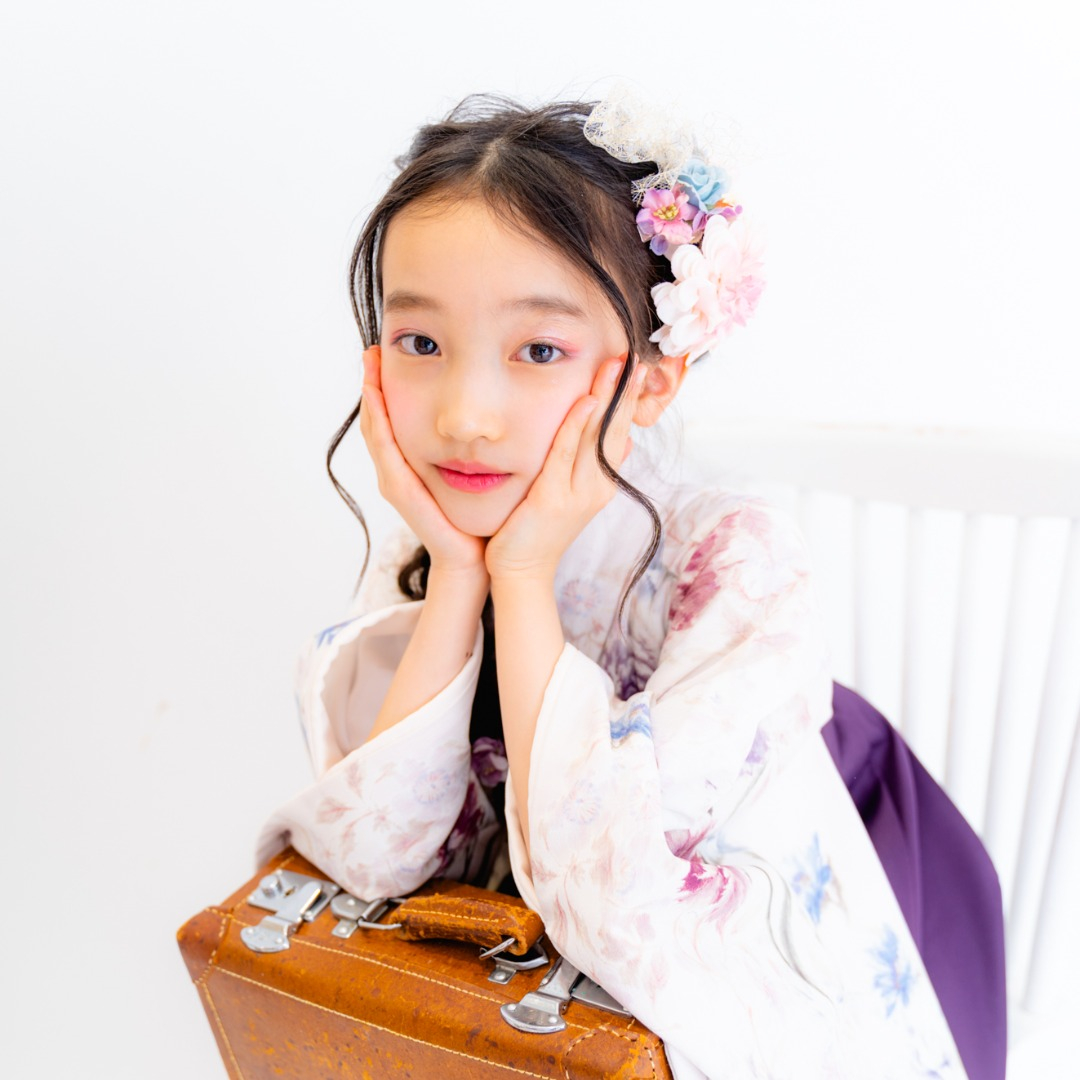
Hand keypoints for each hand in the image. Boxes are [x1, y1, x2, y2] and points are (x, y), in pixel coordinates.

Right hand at [360, 346, 488, 579]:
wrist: (476, 556)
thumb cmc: (477, 514)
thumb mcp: (472, 470)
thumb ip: (469, 445)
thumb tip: (485, 411)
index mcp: (410, 464)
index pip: (391, 418)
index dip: (386, 386)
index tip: (388, 351)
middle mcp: (396, 471)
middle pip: (376, 419)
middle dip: (372, 384)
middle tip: (373, 350)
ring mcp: (395, 481)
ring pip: (376, 431)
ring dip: (371, 397)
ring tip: (371, 365)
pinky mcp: (401, 492)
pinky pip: (386, 451)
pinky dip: (379, 425)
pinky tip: (377, 400)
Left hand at [484, 356, 645, 582]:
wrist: (520, 571)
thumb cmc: (537, 530)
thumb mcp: (571, 494)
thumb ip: (592, 466)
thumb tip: (625, 442)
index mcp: (602, 482)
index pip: (620, 431)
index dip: (628, 399)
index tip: (634, 367)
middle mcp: (598, 486)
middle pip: (616, 429)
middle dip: (624, 391)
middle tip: (632, 355)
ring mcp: (579, 494)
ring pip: (598, 437)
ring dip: (608, 398)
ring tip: (616, 365)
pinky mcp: (554, 500)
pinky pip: (567, 454)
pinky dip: (577, 426)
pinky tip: (587, 400)